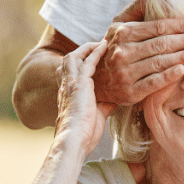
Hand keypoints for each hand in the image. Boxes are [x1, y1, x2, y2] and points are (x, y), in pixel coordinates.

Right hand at [56, 41, 114, 155]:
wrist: (74, 140)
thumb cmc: (84, 135)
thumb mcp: (96, 116)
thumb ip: (105, 105)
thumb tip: (117, 99)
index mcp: (68, 95)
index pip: (72, 74)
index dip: (81, 65)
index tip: (93, 59)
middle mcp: (66, 86)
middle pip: (69, 61)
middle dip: (82, 51)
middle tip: (98, 46)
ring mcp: (71, 83)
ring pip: (74, 57)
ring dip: (87, 48)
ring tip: (102, 43)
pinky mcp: (79, 83)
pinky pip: (87, 61)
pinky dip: (95, 52)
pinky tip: (105, 46)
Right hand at [93, 0, 183, 105]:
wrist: (95, 81)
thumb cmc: (116, 51)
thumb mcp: (119, 29)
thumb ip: (137, 13)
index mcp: (124, 33)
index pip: (159, 27)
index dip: (182, 26)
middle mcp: (123, 51)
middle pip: (162, 43)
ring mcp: (125, 73)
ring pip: (160, 62)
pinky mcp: (129, 92)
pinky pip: (152, 82)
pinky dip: (168, 76)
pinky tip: (183, 70)